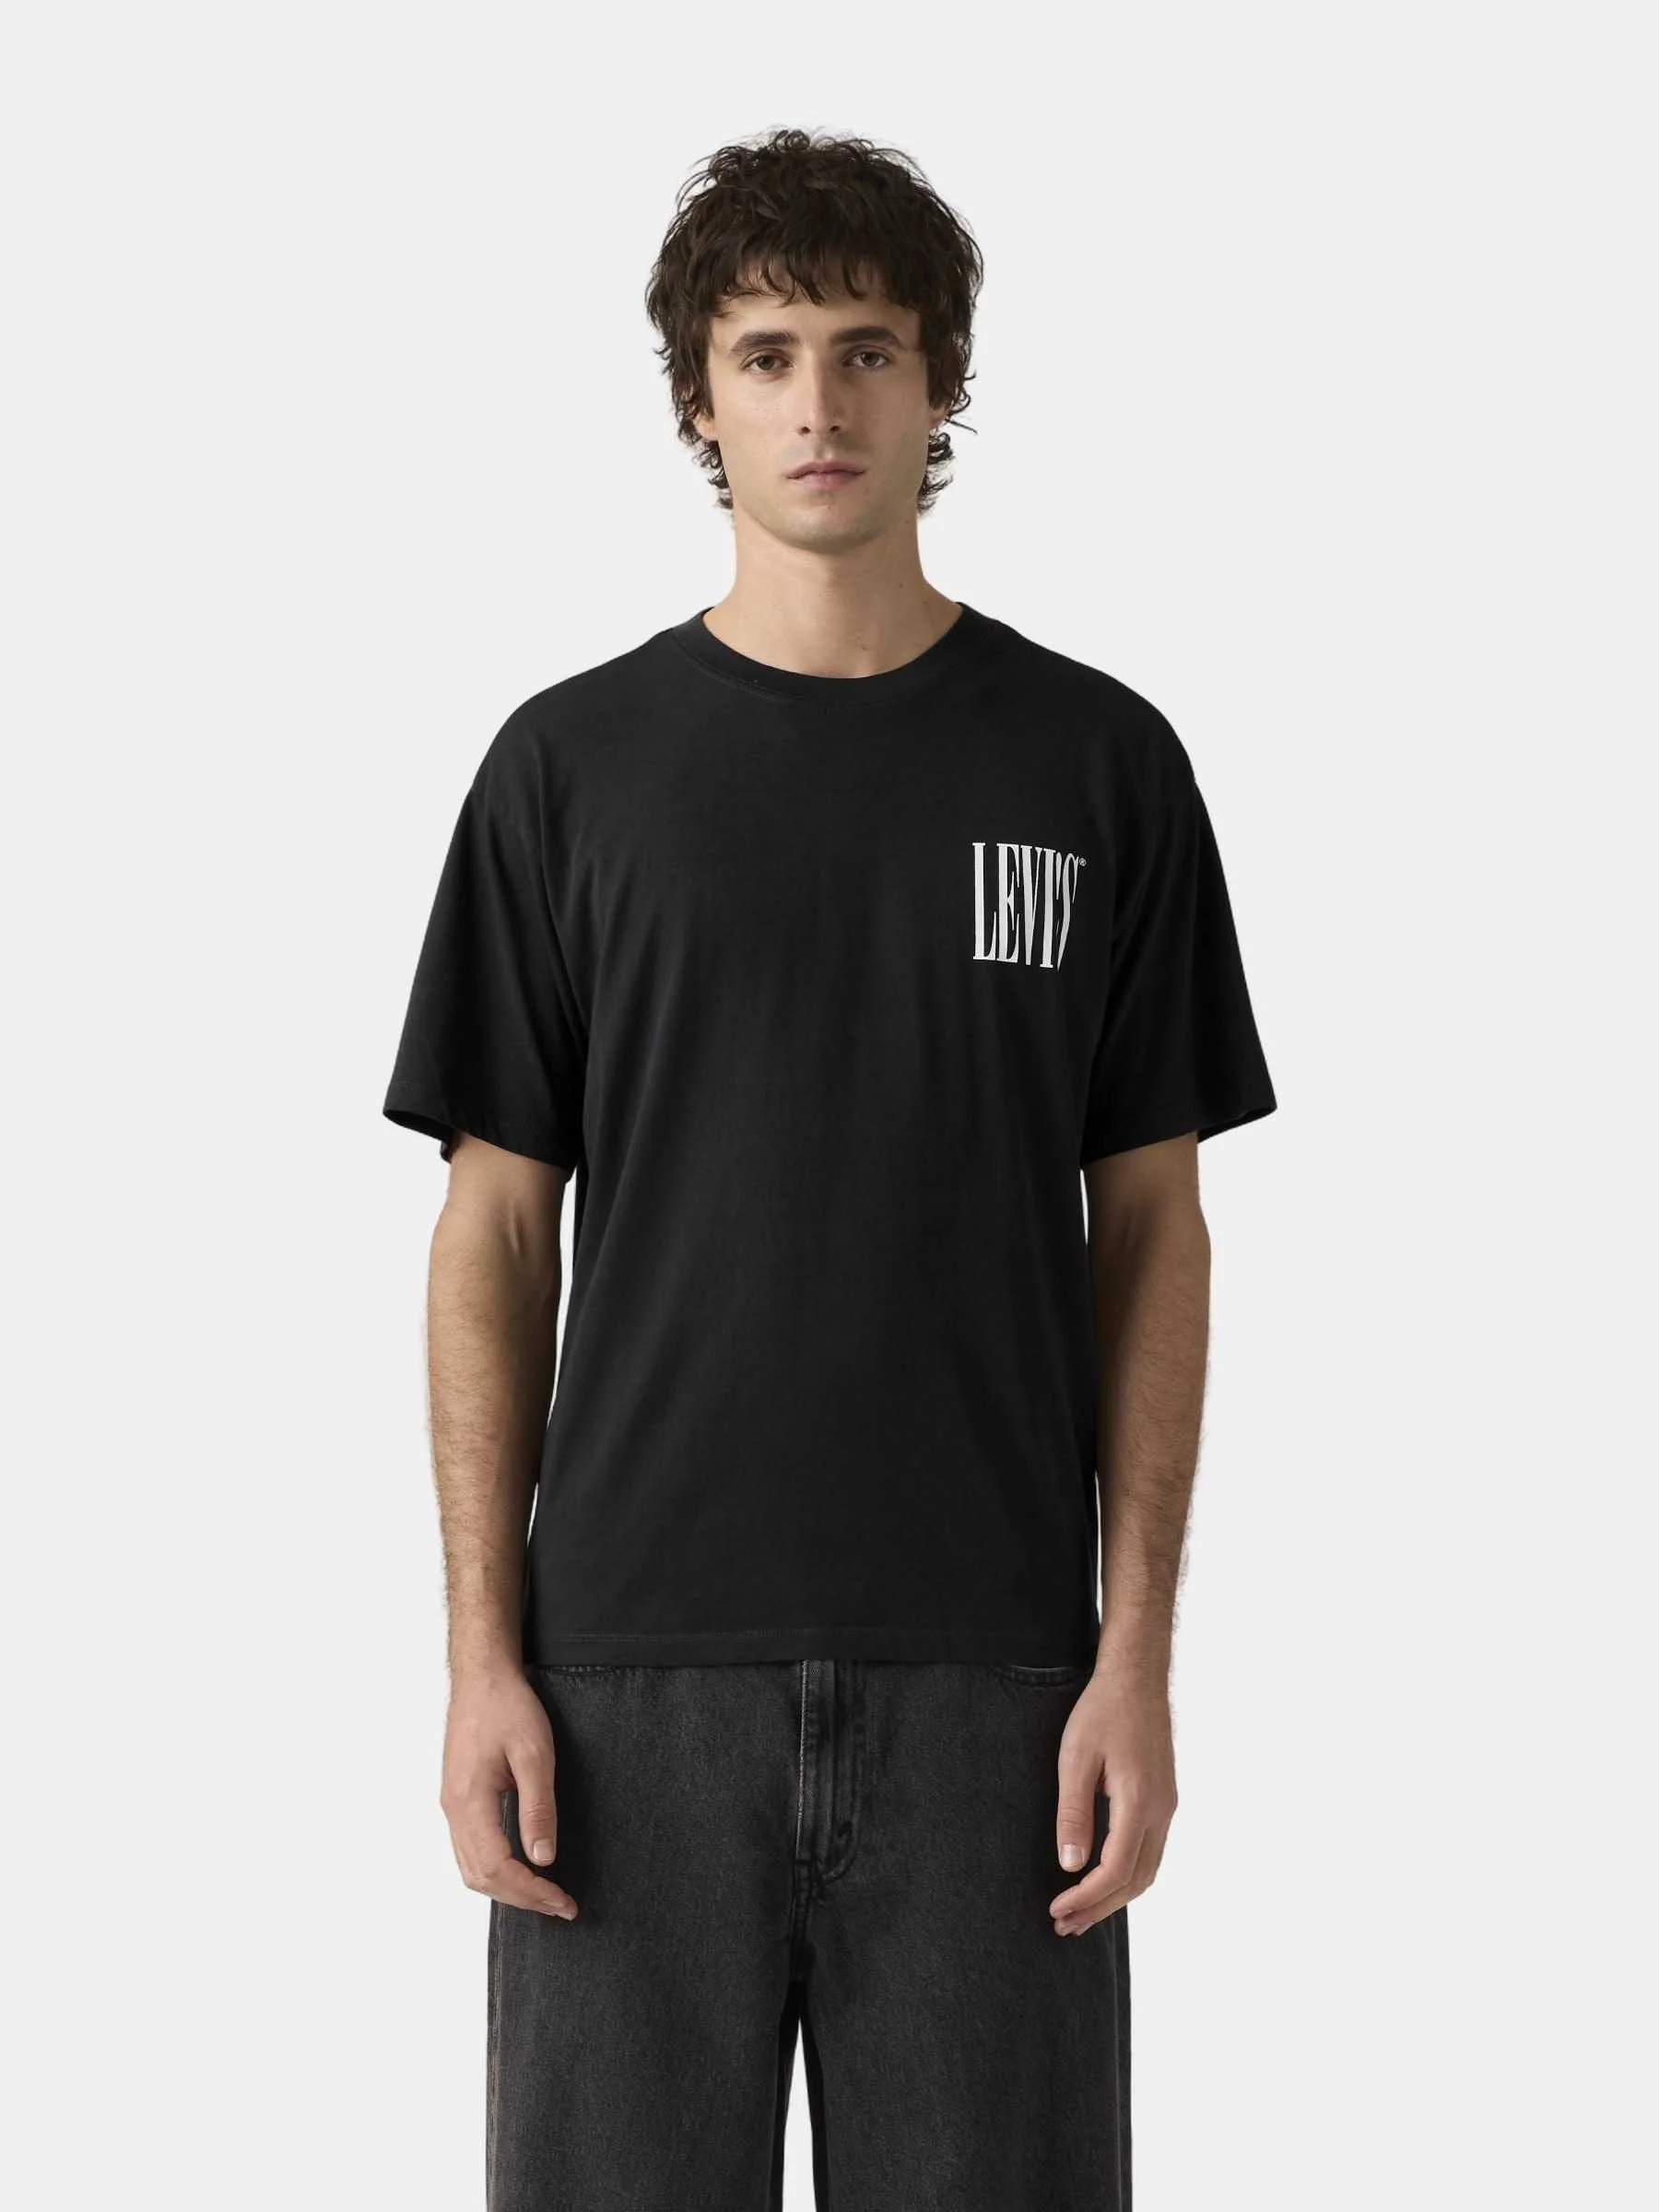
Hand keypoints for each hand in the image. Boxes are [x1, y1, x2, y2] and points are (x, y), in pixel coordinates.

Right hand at [440, 1663, 577, 1919]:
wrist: (481, 1676)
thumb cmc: (507, 1706)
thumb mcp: (534, 1753)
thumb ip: (538, 1807)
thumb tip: (543, 1858)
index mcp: (469, 1801)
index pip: (496, 1867)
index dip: (531, 1892)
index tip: (563, 1902)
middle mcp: (453, 1809)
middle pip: (480, 1876)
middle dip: (521, 1898)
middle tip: (561, 1906)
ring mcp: (451, 1805)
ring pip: (471, 1867)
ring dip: (507, 1888)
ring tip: (544, 1895)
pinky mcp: (457, 1798)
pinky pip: (470, 1849)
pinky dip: (495, 1870)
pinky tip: (520, 1868)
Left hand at [1049, 1664, 1176, 1934]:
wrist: (1137, 1678)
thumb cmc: (1102, 1711)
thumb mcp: (1076, 1757)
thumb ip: (1073, 1812)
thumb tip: (1070, 1865)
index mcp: (1140, 1801)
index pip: (1116, 1869)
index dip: (1086, 1897)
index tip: (1057, 1910)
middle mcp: (1161, 1811)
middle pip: (1136, 1880)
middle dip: (1099, 1908)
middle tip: (1063, 1925)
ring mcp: (1167, 1806)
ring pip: (1147, 1870)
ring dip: (1114, 1896)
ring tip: (1079, 1913)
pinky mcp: (1163, 1799)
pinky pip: (1150, 1852)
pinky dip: (1126, 1876)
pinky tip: (1103, 1880)